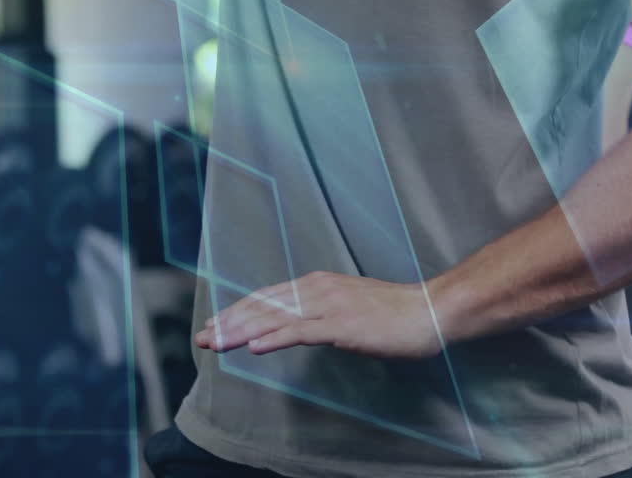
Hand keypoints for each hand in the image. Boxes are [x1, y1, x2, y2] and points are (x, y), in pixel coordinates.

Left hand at [194, 271, 443, 360]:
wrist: (429, 310)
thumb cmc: (392, 313)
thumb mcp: (347, 304)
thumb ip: (319, 310)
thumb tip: (294, 322)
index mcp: (315, 284)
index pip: (266, 298)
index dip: (237, 311)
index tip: (214, 325)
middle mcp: (316, 289)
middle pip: (262, 306)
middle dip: (229, 322)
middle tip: (202, 338)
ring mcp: (328, 306)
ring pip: (274, 318)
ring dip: (241, 332)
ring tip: (216, 343)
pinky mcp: (341, 324)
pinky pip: (301, 332)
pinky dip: (274, 338)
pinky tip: (254, 348)